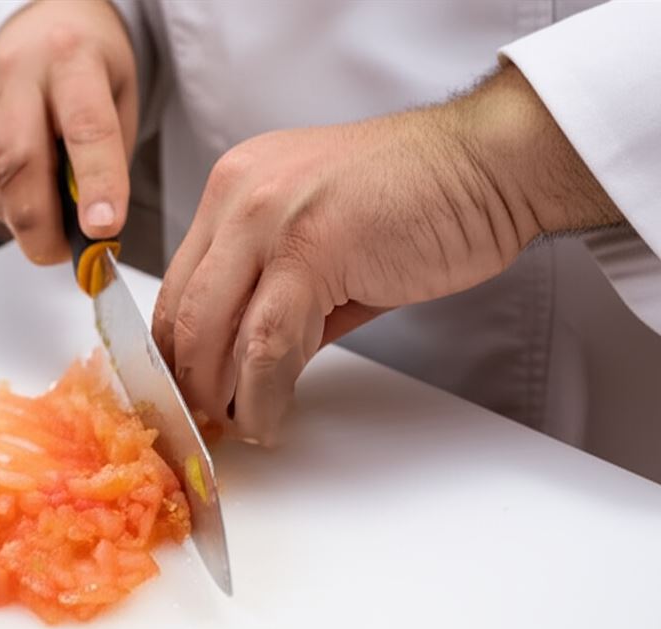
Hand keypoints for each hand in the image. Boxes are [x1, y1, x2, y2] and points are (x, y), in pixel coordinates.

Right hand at [0, 0, 137, 262]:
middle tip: (63, 255)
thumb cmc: (92, 69)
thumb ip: (108, 161)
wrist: (45, 23)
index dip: (96, 185)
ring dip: (24, 219)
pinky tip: (26, 194)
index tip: (104, 230)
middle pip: (20, 164)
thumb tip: (92, 233)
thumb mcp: (120, 101)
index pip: (86, 129)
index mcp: (72, 58)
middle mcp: (18, 72)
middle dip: (42, 226)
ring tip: (52, 220)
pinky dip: (5, 206)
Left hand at [152, 65, 620, 444]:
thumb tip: (246, 368)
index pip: (179, 283)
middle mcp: (239, 196)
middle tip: (206, 421)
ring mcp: (270, 218)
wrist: (488, 165)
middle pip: (184, 312)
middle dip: (188, 382)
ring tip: (243, 429)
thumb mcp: (324, 247)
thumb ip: (279, 300)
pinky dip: (263, 396)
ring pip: (215, 332)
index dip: (174, 350)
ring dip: (222, 397)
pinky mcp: (310, 248)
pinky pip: (267, 344)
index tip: (186, 390)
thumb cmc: (419, 201)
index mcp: (235, 189)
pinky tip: (271, 419)